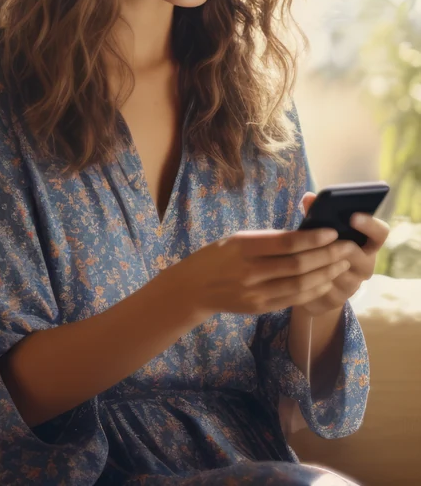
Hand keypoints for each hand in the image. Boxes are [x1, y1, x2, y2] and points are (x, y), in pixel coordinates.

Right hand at [174, 225, 354, 318]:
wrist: (194, 288)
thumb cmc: (216, 256)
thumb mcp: (237, 239)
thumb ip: (267, 240)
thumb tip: (303, 236)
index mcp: (243, 246)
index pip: (287, 243)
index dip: (313, 238)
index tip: (332, 232)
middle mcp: (250, 271)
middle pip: (298, 264)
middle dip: (327, 255)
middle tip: (346, 248)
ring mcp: (256, 292)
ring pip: (300, 284)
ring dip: (325, 274)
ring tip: (342, 264)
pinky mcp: (260, 307)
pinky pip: (293, 299)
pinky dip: (313, 290)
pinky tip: (326, 282)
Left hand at [297, 191, 389, 315]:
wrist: (313, 285)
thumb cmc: (319, 248)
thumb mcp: (320, 231)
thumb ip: (317, 215)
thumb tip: (309, 197)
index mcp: (366, 245)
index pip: (380, 233)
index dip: (369, 224)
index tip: (353, 216)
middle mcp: (364, 267)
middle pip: (357, 254)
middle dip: (335, 245)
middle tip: (319, 237)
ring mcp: (351, 286)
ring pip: (335, 272)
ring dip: (317, 260)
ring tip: (299, 251)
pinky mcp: (334, 301)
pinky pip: (319, 287)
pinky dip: (305, 277)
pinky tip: (292, 270)